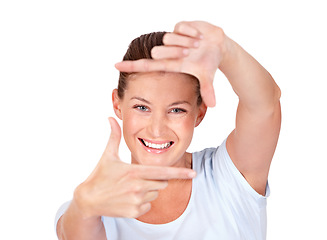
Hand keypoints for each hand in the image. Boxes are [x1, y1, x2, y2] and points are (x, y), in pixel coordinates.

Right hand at [73, 117, 195, 218]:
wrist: (88, 200)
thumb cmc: (99, 175)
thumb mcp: (108, 155)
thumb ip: (114, 136)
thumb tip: (110, 118)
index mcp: (134, 171)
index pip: (162, 172)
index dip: (180, 172)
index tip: (193, 173)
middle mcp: (138, 187)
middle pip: (162, 182)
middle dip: (156, 179)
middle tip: (139, 177)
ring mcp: (136, 201)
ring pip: (155, 194)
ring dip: (149, 191)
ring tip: (131, 188)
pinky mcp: (134, 212)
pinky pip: (149, 206)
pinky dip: (143, 203)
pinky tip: (129, 198)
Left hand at [115, 21, 227, 106]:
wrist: (218, 45)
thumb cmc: (208, 62)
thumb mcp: (207, 76)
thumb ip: (207, 90)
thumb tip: (213, 105)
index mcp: (170, 64)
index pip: (146, 66)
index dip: (131, 67)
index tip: (115, 66)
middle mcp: (168, 51)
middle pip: (157, 51)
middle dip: (175, 52)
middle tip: (190, 52)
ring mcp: (172, 38)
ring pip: (169, 38)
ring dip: (187, 42)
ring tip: (197, 44)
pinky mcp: (178, 26)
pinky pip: (181, 27)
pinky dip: (193, 32)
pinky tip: (199, 35)